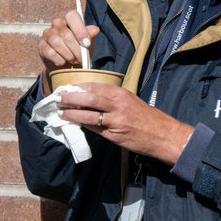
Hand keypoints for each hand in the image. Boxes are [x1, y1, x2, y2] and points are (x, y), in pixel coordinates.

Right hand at [38, 9, 99, 92]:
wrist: (67, 66)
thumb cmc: (78, 51)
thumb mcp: (88, 44)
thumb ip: (90, 36)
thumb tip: (95, 30)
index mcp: (69, 19)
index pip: (72, 16)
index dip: (80, 30)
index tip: (86, 44)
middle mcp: (57, 23)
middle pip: (67, 34)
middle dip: (76, 49)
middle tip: (82, 59)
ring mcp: (47, 34)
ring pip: (57, 43)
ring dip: (68, 55)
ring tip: (73, 60)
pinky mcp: (41, 45)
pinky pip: (50, 53)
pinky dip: (59, 60)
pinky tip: (63, 62)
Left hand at [58, 83, 193, 165]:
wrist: (162, 134)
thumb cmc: (146, 117)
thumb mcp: (130, 100)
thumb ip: (112, 98)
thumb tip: (89, 96)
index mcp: (121, 93)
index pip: (95, 86)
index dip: (78, 87)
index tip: (67, 87)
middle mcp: (117, 104)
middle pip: (88, 97)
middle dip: (71, 98)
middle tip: (58, 98)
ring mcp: (115, 120)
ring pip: (88, 114)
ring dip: (72, 113)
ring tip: (61, 112)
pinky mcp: (114, 135)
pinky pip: (94, 128)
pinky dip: (82, 124)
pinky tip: (74, 123)